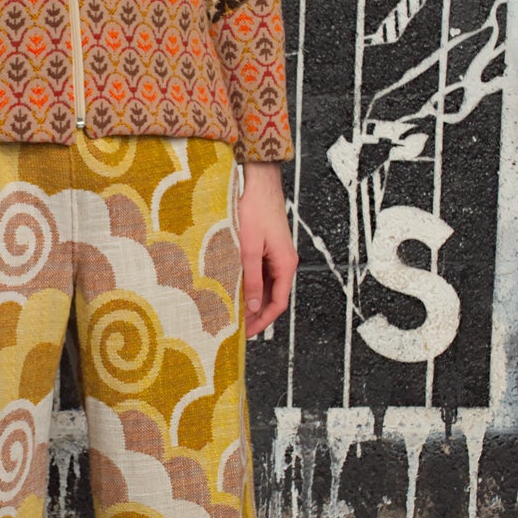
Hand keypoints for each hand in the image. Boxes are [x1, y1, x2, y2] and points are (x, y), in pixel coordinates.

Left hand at [238, 161, 296, 338]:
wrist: (259, 183)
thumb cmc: (256, 211)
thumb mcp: (249, 248)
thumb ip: (251, 279)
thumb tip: (253, 307)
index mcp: (285, 264)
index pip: (278, 303)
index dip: (263, 321)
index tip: (247, 334)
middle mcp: (284, 263)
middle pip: (272, 297)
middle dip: (255, 314)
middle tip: (235, 328)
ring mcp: (275, 255)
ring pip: (265, 286)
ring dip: (251, 300)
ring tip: (232, 313)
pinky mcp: (267, 248)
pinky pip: (260, 273)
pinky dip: (249, 285)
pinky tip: (234, 289)